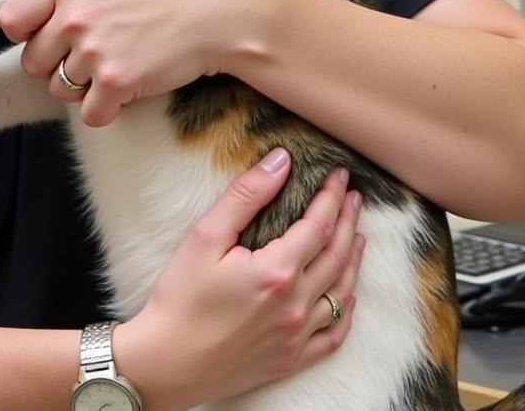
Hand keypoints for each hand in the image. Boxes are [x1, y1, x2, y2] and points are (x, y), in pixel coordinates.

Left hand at [0, 0, 271, 125]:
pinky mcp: (118, 82)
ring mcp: (95, 51)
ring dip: (80, 86)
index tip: (46, 31)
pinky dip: (104, 109)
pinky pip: (89, 113)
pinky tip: (125, 90)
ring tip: (111, 67)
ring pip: (59, 89)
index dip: (24, 30)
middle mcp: (74, 16)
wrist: (225, 8)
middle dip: (55, 62)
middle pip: (33, 60)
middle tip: (88, 54)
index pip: (11, 17)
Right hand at [115, 149, 363, 410]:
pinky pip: (334, 335)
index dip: (331, 197)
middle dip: (347, 221)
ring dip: (353, 261)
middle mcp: (296, 305)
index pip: (318, 225)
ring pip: (341, 293)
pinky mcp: (291, 360)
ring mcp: (297, 336)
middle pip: (336, 255)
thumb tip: (281, 161)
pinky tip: (347, 295)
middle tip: (353, 197)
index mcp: (277, 271)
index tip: (339, 175)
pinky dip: (346, 311)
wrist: (167, 363)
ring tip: (357, 236)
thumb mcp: (205, 235)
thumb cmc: (180, 297)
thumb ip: (246, 195)